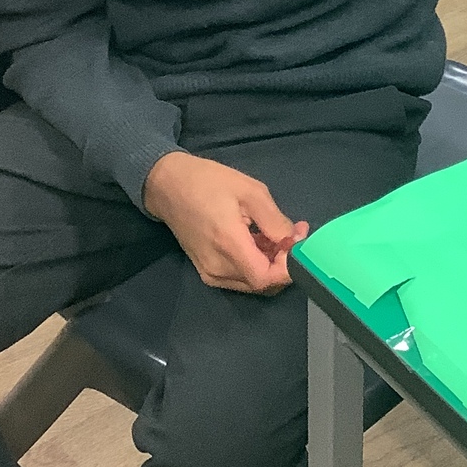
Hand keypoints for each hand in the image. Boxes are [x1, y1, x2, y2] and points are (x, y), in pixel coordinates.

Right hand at [143, 151, 308, 293]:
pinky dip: (256, 265)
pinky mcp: (207, 272)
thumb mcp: (250, 191)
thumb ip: (275, 221)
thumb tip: (295, 242)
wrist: (167, 186)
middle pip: (262, 284)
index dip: (289, 269)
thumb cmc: (209, 182)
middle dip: (284, 264)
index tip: (298, 244)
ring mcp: (210, 273)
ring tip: (277, 235)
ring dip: (271, 265)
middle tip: (293, 234)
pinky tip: (259, 242)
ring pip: (253, 283)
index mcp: (228, 245)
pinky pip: (240, 278)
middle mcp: (218, 267)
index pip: (266, 278)